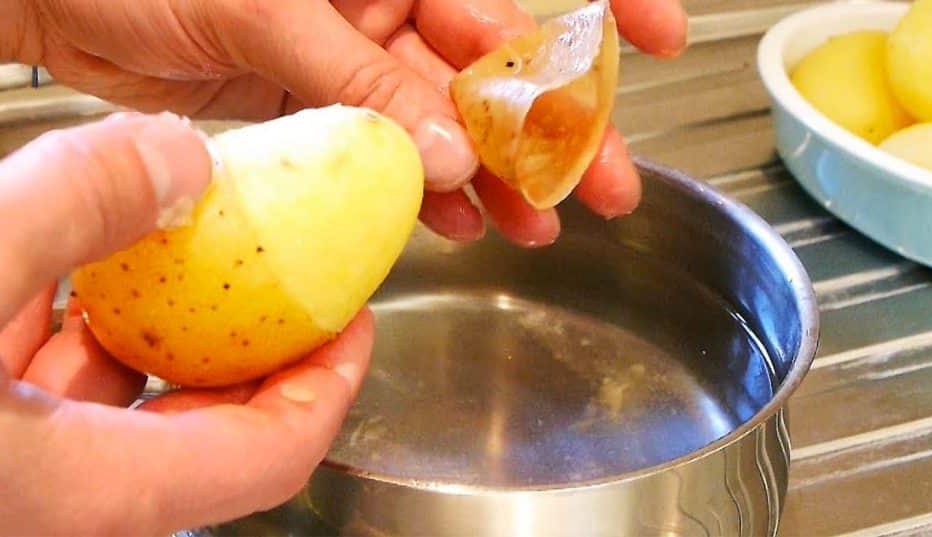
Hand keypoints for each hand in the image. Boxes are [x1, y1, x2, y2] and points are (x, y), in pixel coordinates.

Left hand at [0, 0, 687, 246]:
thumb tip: (448, 157)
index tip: (659, 37)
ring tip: (539, 226)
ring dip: (495, 179)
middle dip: (553, 131)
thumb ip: (366, 86)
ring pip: (446, 126)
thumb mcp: (271, 12)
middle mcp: (380, 4)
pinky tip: (460, 224)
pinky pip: (390, 155)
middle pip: (493, 72)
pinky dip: (423, 193)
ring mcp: (354, 60)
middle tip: (606, 183)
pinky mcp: (320, 107)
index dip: (593, 14)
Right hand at [0, 113, 373, 534]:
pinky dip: (63, 342)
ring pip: (116, 417)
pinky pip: (46, 406)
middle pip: (204, 435)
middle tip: (272, 281)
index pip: (273, 455)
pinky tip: (51, 280)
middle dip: (244, 348)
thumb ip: (68, 210)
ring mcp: (21, 488)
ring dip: (148, 334)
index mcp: (87, 492)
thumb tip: (176, 162)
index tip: (353, 320)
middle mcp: (62, 508)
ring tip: (161, 257)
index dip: (330, 382)